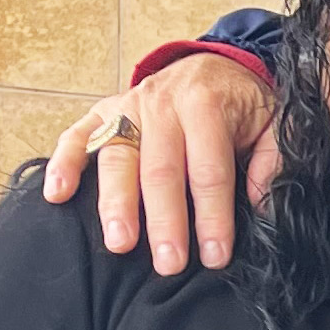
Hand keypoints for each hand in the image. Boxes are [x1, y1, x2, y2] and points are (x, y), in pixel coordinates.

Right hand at [39, 55, 284, 275]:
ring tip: (119, 244)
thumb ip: (271, 162)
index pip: (209, 170)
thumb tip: (260, 205)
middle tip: (168, 264)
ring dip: (116, 204)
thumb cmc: (242, 105)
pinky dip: (63, 163)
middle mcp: (162, 103)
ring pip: (117, 157)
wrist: (213, 65)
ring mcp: (129, 107)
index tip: (215, 257)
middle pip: (160, 169)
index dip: (212, 216)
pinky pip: (77, 136)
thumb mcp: (273, 123)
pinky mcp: (103, 112)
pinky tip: (56, 194)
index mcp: (206, 104)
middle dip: (164, 221)